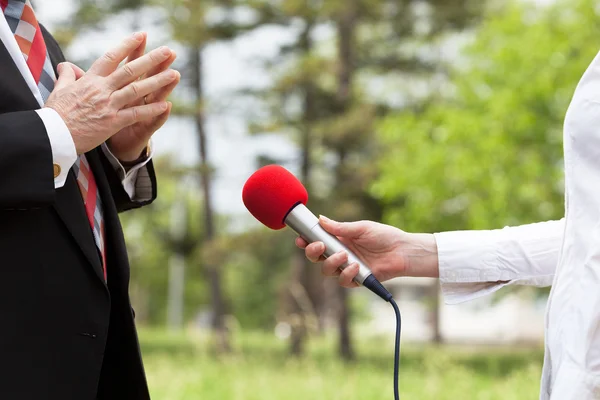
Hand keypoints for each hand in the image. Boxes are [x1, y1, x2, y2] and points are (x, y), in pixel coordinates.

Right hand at [44, 32, 177, 155]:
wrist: (53, 135)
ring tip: (174, 74)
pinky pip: (136, 114)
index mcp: (90, 80)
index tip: (141, 36)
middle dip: (151, 59)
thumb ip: (68, 76)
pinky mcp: (113, 122)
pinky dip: (151, 109)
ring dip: (158, 81)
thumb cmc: (56, 114)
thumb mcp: (60, 90)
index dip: (127, 45)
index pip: (111, 58)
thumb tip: (67, 65)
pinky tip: (166, 104)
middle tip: (168, 51)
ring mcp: (108, 105)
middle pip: (130, 70)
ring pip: (137, 89)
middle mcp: (102, 89)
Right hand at [295, 216, 438, 287]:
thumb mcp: (361, 228)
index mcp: (339, 239)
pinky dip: (347, 274)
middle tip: (320, 246)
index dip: (306, 241)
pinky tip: (356, 266)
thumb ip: (340, 227)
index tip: (301, 239)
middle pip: (316, 258)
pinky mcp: (356, 279)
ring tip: (345, 255)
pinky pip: (343, 281)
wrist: (403, 251)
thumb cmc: (385, 236)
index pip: (317, 241)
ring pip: (327, 271)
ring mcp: (347, 267)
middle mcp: (340, 254)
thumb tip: (320, 219)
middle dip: (313, 252)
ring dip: (332, 263)